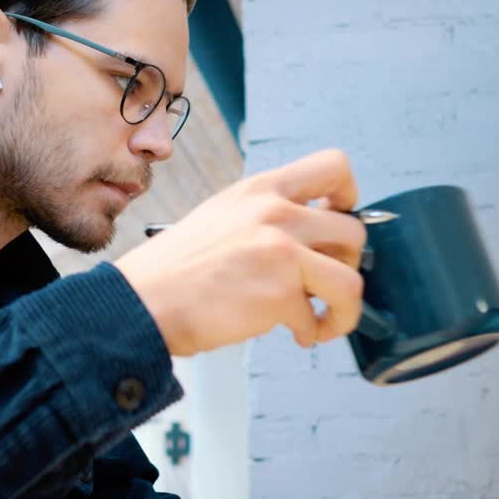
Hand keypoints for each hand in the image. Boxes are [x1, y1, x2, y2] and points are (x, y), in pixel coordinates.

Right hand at [113, 149, 366, 356]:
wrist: (144, 301)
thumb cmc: (178, 267)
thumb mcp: (223, 214)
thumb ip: (268, 214)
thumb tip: (314, 234)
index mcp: (261, 189)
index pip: (334, 166)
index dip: (350, 196)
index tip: (339, 220)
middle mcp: (276, 213)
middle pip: (354, 231)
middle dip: (348, 263)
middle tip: (325, 281)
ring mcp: (281, 252)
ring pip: (352, 280)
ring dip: (345, 308)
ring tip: (322, 319)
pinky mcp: (280, 293)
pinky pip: (319, 318)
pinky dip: (311, 332)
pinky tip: (293, 332)